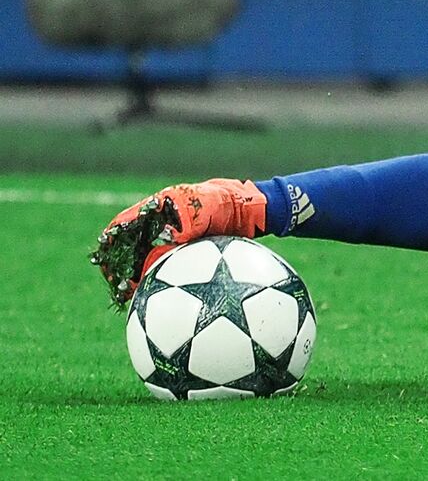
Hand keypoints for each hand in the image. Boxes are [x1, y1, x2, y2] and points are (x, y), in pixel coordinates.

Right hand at [91, 179, 264, 305]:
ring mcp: (168, 240)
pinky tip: (151, 299)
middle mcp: (159, 224)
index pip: (124, 223)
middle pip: (127, 245)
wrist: (247, 212)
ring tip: (126, 295)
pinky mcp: (179, 254)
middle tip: (114, 284)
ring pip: (141, 259)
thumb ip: (190, 220)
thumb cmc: (227, 203)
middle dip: (116, 263)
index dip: (111, 240)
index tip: (104, 257)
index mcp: (159, 208)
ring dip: (131, 275)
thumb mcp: (210, 205)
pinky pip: (161, 269)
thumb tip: (170, 239)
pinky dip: (152, 281)